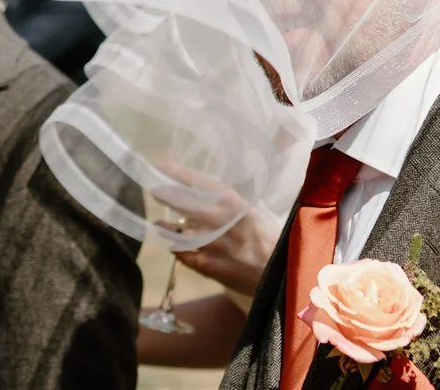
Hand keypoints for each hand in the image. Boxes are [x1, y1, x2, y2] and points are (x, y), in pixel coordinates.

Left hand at [151, 162, 282, 299]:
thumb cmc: (275, 239)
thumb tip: (210, 189)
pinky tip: (173, 247)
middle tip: (153, 189)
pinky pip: (187, 257)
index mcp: (236, 204)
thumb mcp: (259, 212)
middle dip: (167, 195)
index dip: (180, 174)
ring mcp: (215, 246)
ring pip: (181, 232)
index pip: (202, 183)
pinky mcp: (212, 268)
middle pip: (186, 205)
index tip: (162, 166)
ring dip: (167, 227)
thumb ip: (235, 202)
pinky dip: (178, 251)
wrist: (286, 274)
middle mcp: (223, 222)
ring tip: (158, 224)